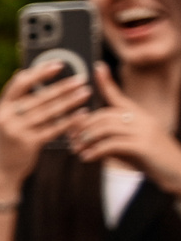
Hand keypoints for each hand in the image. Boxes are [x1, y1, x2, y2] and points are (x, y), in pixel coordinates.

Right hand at [0, 62, 94, 189]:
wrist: (2, 166)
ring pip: (49, 112)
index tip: (59, 65)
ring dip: (70, 101)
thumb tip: (31, 72)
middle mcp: (7, 117)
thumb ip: (19, 99)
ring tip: (86, 92)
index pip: (20, 83)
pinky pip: (54, 129)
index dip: (40, 72)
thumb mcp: (9, 117)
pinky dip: (70, 120)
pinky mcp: (29, 144)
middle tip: (81, 79)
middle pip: (40, 97)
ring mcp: (17, 131)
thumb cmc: (11, 136)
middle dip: (63, 87)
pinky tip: (82, 113)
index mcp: (2, 106)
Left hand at [66, 64, 180, 192]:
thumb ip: (112, 138)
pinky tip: (87, 158)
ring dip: (87, 139)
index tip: (97, 67)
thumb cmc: (152, 160)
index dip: (108, 82)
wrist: (177, 173)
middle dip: (84, 127)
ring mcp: (144, 131)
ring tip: (77, 150)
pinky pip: (113, 144)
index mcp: (139, 116)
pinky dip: (96, 151)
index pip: (119, 95)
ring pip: (106, 128)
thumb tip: (85, 139)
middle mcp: (142, 119)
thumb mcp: (130, 145)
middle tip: (71, 139)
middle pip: (105, 115)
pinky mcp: (143, 146)